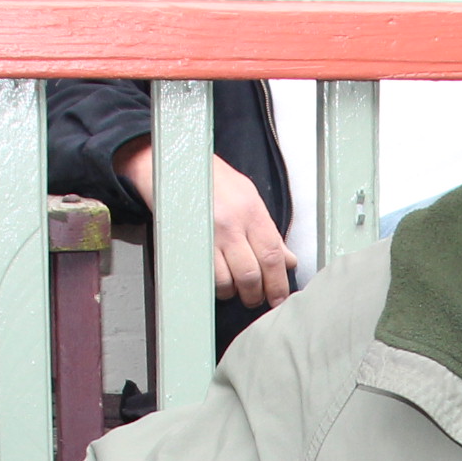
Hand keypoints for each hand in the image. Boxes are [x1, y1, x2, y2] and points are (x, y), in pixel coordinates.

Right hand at [117, 140, 296, 308]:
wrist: (173, 162)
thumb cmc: (210, 178)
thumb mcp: (247, 195)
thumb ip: (268, 230)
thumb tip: (288, 259)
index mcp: (251, 210)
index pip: (273, 256)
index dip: (279, 283)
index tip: (279, 297)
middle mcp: (232, 224)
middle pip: (252, 274)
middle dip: (258, 295)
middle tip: (258, 298)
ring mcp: (208, 235)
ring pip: (229, 281)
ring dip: (235, 293)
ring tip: (236, 291)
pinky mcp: (188, 243)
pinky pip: (206, 277)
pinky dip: (215, 287)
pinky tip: (218, 283)